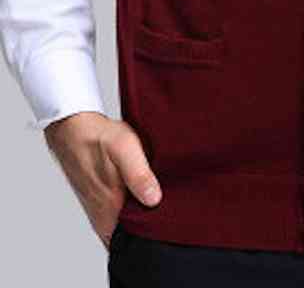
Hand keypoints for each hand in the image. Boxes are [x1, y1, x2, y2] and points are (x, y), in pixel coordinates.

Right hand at [43, 111, 161, 249]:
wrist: (73, 128)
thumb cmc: (99, 137)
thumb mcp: (125, 149)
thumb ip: (139, 176)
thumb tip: (154, 200)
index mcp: (110, 208)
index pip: (135, 238)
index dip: (153, 230)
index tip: (168, 216)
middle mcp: (103, 216)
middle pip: (132, 233)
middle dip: (149, 223)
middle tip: (165, 203)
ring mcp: (99, 211)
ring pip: (125, 225)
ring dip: (140, 213)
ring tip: (154, 194)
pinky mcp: (98, 203)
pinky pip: (118, 216)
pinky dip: (131, 207)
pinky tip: (140, 190)